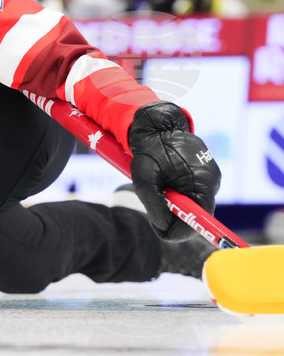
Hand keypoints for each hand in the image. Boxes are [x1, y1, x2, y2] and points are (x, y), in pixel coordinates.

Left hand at [128, 101, 220, 240]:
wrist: (157, 125)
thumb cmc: (149, 149)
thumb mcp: (144, 178)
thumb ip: (154, 204)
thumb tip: (163, 227)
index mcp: (203, 184)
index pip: (200, 220)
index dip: (180, 230)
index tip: (160, 228)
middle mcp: (211, 183)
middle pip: (195, 216)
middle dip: (173, 217)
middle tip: (153, 205)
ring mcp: (208, 180)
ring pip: (190, 206)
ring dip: (173, 204)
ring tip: (157, 187)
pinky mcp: (201, 176)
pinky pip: (189, 195)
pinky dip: (175, 195)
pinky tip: (164, 181)